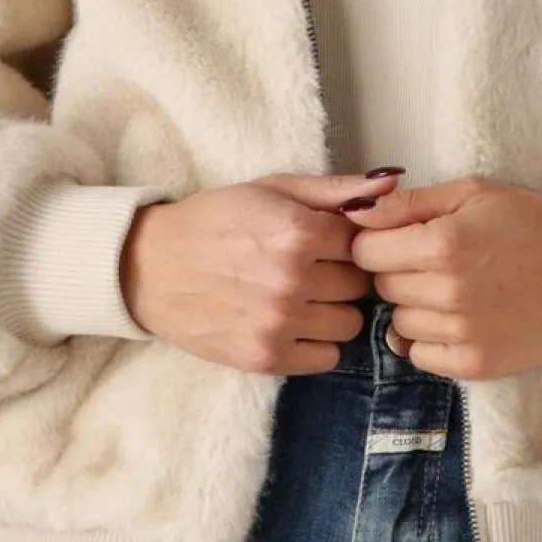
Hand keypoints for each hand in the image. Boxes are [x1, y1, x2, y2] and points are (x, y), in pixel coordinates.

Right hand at [119, 170, 403, 372]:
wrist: (149, 267)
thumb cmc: (215, 220)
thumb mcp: (274, 188)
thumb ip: (337, 189)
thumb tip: (393, 183)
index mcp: (297, 231)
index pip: (365, 243)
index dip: (349, 241)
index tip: (327, 241)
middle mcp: (292, 279)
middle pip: (360, 285)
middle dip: (343, 276)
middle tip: (313, 268)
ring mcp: (279, 322)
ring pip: (349, 324)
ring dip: (332, 311)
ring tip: (301, 296)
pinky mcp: (265, 357)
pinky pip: (326, 358)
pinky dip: (315, 342)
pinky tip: (292, 322)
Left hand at [341, 175, 541, 378]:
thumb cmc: (531, 223)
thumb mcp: (472, 193)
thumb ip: (409, 203)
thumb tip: (354, 211)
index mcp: (442, 244)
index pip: (365, 251)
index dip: (380, 242)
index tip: (403, 240)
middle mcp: (447, 293)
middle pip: (381, 288)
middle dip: (399, 273)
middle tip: (436, 263)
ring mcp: (462, 334)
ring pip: (398, 325)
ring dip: (416, 308)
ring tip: (454, 291)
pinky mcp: (476, 365)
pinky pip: (420, 357)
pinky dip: (431, 340)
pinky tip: (460, 320)